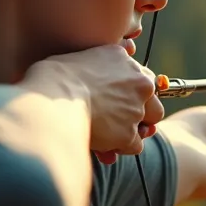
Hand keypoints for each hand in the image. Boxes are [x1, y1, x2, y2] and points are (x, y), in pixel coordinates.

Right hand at [31, 44, 164, 164]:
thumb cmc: (54, 78)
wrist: (52, 99)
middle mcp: (138, 83)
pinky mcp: (129, 133)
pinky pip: (134, 146)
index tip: (118, 102)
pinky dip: (121, 148)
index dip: (131, 94)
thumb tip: (106, 65)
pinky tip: (105, 147)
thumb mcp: (79, 57)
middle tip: (120, 122)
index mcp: (124, 60)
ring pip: (144, 127)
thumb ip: (98, 65)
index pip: (141, 79)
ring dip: (131, 132)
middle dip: (140, 115)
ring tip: (110, 136)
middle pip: (153, 104)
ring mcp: (136, 109)